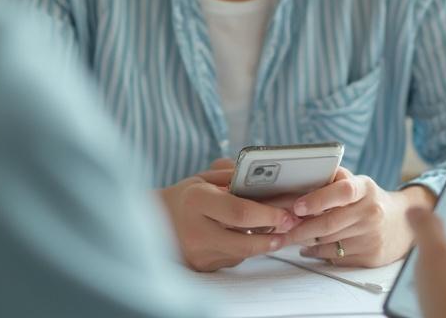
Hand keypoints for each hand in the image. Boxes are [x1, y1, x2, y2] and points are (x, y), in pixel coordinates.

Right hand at [158, 159, 299, 271]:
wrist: (154, 221)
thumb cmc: (186, 196)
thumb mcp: (205, 179)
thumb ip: (234, 178)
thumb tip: (268, 180)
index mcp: (197, 202)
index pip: (240, 212)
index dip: (268, 214)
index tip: (287, 213)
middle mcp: (196, 231)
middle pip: (245, 242)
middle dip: (273, 236)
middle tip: (291, 226)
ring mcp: (199, 254)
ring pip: (242, 253)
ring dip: (264, 243)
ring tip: (279, 231)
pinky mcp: (203, 267)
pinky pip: (233, 259)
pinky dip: (246, 249)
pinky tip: (252, 237)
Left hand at [286, 167, 433, 266]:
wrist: (401, 223)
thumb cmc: (370, 201)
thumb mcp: (358, 183)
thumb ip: (334, 179)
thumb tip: (304, 178)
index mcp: (365, 189)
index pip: (342, 191)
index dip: (318, 199)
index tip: (297, 206)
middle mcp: (371, 212)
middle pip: (329, 223)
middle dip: (300, 228)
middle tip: (282, 229)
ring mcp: (372, 236)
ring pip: (328, 242)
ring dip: (306, 241)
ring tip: (293, 236)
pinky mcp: (370, 256)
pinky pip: (335, 257)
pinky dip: (317, 253)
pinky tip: (311, 247)